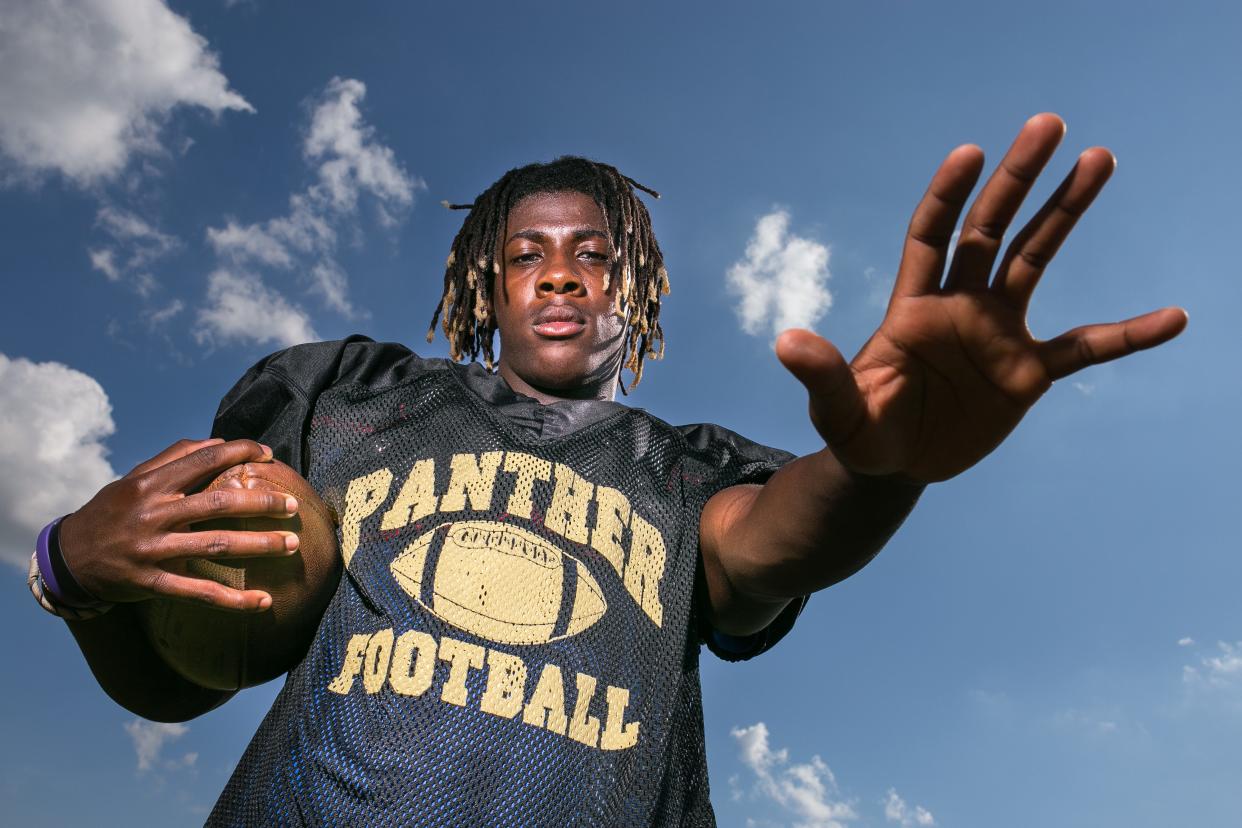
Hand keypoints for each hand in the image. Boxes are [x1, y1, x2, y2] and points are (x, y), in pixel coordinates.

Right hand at [58, 438, 299, 610]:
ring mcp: (152, 550)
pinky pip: (198, 593)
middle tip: (293, 504)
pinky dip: (233, 600)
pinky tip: (263, 602)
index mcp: (150, 484)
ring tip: (291, 544)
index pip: (203, 459)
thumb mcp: (134, 479)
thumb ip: (174, 457)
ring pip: (215, 546)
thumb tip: (218, 442)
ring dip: (259, 545)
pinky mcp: (151, 583)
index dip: (240, 452)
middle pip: (217, 503)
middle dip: (261, 502)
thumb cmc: (112, 512)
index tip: (269, 455)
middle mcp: (153, 514)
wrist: (67, 558)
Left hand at [778, 114, 1186, 482]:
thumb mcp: (838, 412)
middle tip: (1051, 126)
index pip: (931, 235)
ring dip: (1065, 212)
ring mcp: (997, 333)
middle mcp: (959, 306)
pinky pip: (1086, 348)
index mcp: (912, 307)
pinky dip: (1127, 336)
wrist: (895, 465)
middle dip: (1017, 180)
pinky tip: (1173, 318)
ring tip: (1099, 159)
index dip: (948, 196)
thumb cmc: (861, 431)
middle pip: (991, 229)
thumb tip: (787, 340)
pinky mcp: (1027, 372)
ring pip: (1036, 260)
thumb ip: (822, 376)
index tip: (970, 155)